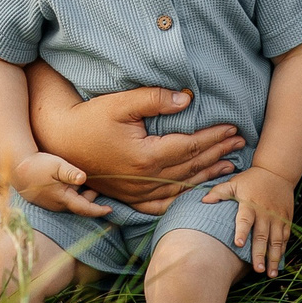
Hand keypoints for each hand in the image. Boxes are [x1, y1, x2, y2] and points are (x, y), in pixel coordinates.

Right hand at [8, 152, 110, 217]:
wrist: (17, 169)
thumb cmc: (37, 165)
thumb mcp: (56, 165)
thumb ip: (70, 172)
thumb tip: (83, 178)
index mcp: (62, 199)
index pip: (84, 209)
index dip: (98, 210)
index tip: (110, 209)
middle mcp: (58, 205)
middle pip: (80, 205)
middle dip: (91, 198)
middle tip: (98, 185)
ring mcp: (52, 203)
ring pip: (73, 202)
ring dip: (82, 195)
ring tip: (87, 182)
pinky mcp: (48, 200)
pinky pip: (65, 199)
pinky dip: (73, 193)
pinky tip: (73, 182)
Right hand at [32, 78, 241, 212]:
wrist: (60, 141)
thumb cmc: (90, 118)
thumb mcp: (121, 103)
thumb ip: (155, 99)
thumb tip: (187, 99)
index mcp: (146, 156)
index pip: (191, 146)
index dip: (214, 137)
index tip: (233, 128)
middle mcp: (145, 179)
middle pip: (191, 167)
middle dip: (218, 154)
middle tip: (240, 144)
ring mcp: (136, 192)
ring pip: (180, 187)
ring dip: (207, 176)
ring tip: (228, 168)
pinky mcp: (128, 197)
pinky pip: (161, 204)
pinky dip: (182, 198)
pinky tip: (194, 193)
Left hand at [204, 166, 294, 275]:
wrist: (277, 172)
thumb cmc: (251, 180)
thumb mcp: (234, 183)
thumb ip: (219, 192)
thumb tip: (203, 200)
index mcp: (250, 204)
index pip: (245, 219)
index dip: (242, 231)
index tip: (238, 244)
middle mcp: (264, 212)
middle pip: (262, 236)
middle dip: (260, 254)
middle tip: (257, 269)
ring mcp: (277, 217)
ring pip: (276, 240)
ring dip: (273, 257)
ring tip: (270, 273)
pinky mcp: (286, 219)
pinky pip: (284, 237)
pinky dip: (282, 250)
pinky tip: (279, 263)